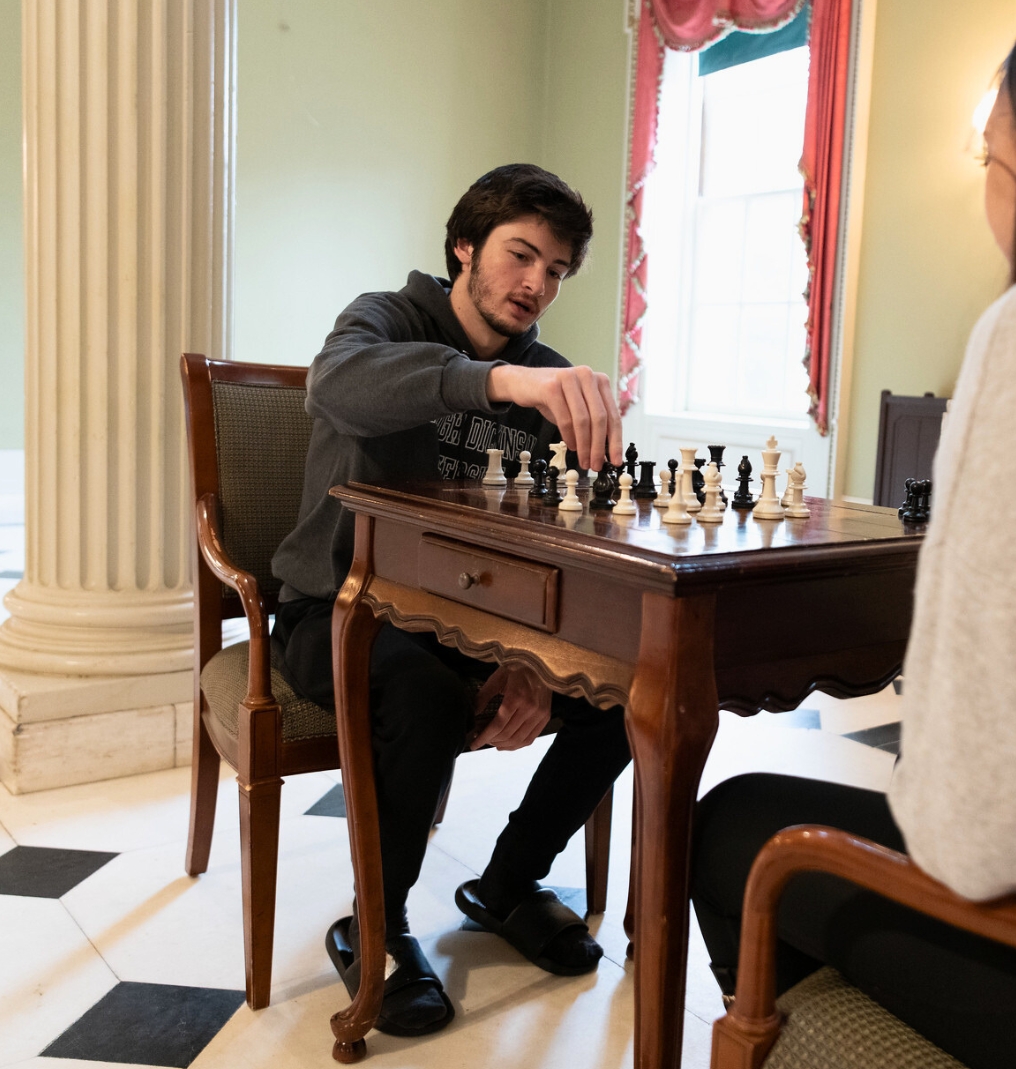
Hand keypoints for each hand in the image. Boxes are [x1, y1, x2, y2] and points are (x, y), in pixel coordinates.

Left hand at [469, 664, 552, 750]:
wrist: (540, 662)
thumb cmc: (517, 667)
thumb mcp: (497, 677)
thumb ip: (484, 695)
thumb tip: (472, 712)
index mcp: (516, 697)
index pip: (498, 725)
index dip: (484, 737)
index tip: (473, 744)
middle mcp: (530, 708)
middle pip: (507, 734)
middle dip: (491, 740)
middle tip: (480, 739)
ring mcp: (540, 714)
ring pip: (519, 740)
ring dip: (503, 745)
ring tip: (492, 743)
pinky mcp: (545, 717)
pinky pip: (530, 738)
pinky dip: (517, 745)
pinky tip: (506, 744)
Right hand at [486, 364, 622, 471]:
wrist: (522, 382)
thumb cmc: (552, 397)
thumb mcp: (577, 408)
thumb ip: (593, 425)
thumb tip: (604, 453)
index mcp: (600, 381)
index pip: (613, 415)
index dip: (616, 441)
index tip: (616, 460)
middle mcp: (587, 376)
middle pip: (600, 418)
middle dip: (599, 447)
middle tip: (596, 464)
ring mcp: (569, 378)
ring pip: (583, 420)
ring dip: (584, 445)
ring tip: (583, 460)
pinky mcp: (551, 387)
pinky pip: (565, 418)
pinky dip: (569, 436)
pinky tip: (571, 446)